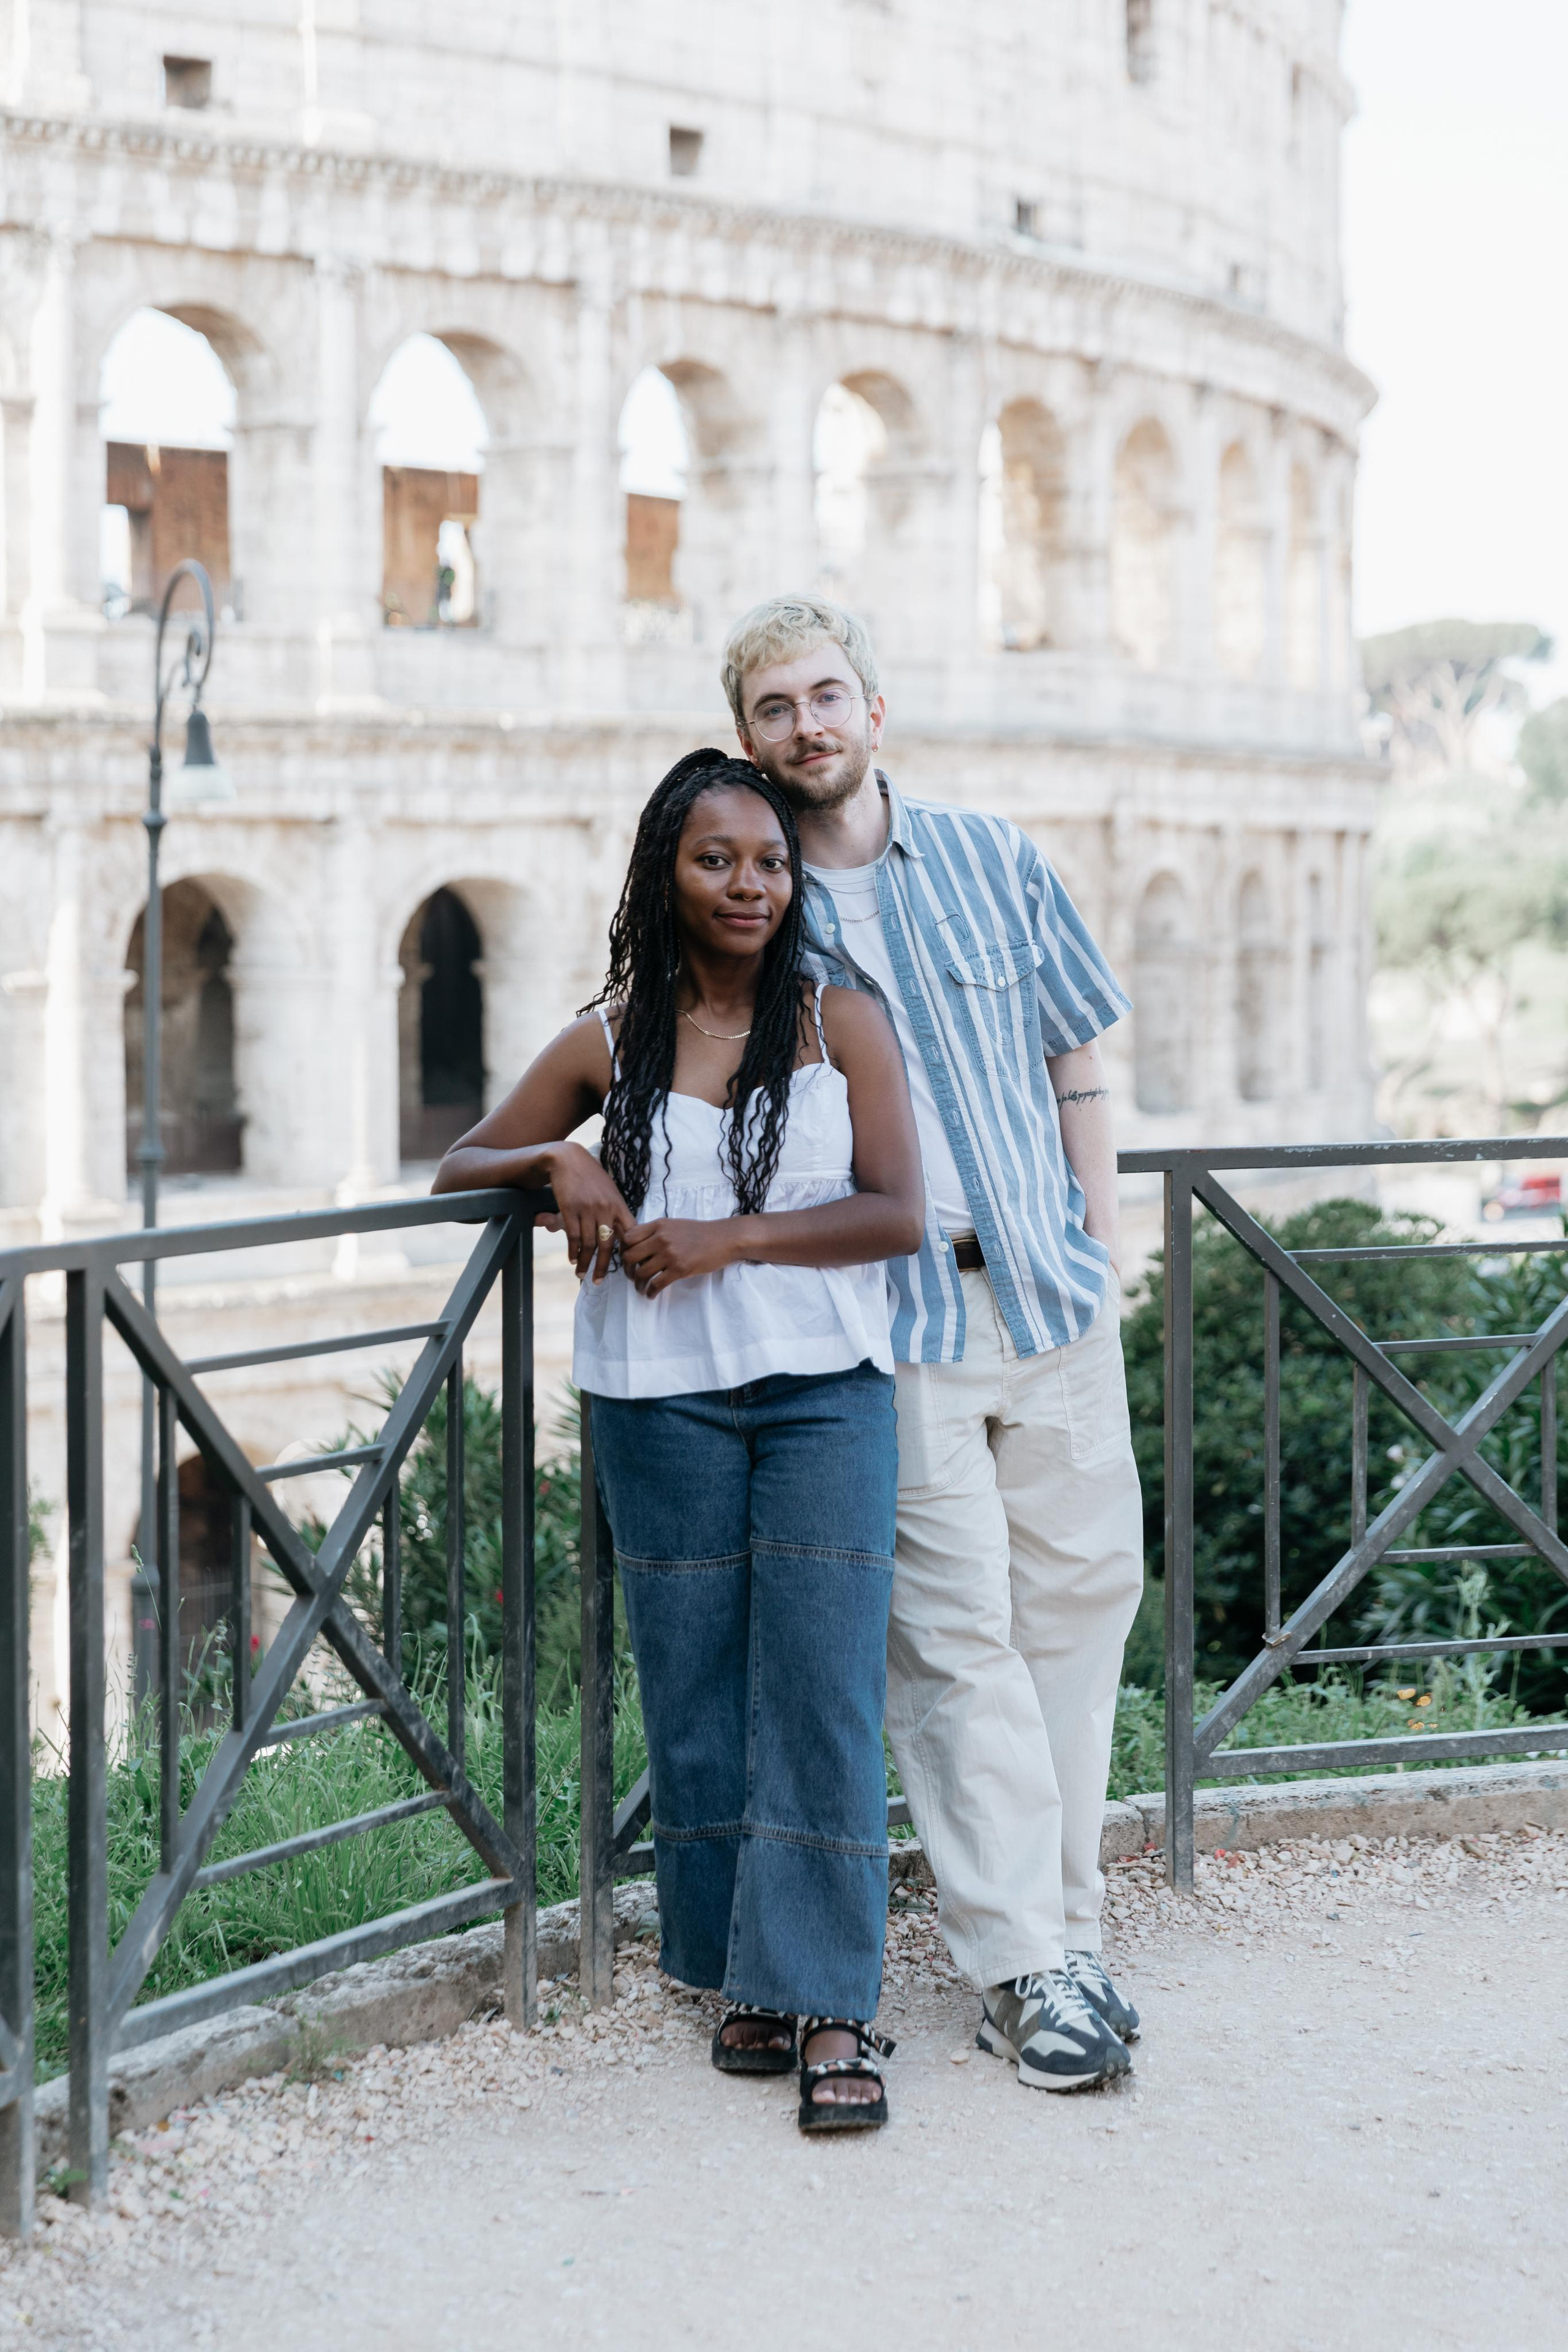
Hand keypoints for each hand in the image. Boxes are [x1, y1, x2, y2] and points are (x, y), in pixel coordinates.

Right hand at [545, 1143, 635, 1282]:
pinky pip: (573, 1236)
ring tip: (581, 1274)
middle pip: (608, 1245)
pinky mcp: (570, 1209)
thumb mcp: (610, 1192)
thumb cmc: (591, 1177)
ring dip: (584, 1262)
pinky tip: (572, 1259)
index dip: (629, 1253)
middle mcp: (606, 1209)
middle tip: (599, 1281)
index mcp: (619, 1205)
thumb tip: (621, 1236)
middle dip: (603, 1267)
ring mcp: (588, 1210)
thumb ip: (615, 1212)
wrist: (569, 1160)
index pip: (629, 1234)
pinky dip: (572, 1251)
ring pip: (589, 1244)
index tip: (627, 1267)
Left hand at [619, 1217, 736, 1297]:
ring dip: (637, 1284)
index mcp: (658, 1226)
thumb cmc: (699, 1233)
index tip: (627, 1259)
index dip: (623, 1250)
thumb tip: (636, 1244)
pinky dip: (650, 1292)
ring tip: (640, 1288)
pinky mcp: (680, 1269)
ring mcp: (670, 1254)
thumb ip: (655, 1231)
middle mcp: (661, 1238)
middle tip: (632, 1276)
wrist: (723, 1239)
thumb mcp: (674, 1225)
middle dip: (627, 1270)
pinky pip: (657, 1284)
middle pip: (630, 1256)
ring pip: (642, 1273)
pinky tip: (651, 1294)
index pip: (628, 1238)